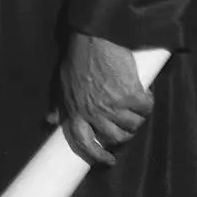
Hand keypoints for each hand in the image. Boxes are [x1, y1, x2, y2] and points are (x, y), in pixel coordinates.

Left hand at [53, 32, 154, 167]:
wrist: (94, 36)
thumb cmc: (77, 57)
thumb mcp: (61, 82)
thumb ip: (58, 104)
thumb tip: (50, 121)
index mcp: (76, 110)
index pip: (84, 142)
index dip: (97, 155)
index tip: (109, 160)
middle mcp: (95, 112)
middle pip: (116, 137)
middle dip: (124, 134)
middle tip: (127, 125)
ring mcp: (114, 104)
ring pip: (133, 125)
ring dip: (137, 118)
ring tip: (135, 107)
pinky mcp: (131, 93)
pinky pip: (146, 108)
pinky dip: (147, 102)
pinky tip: (144, 94)